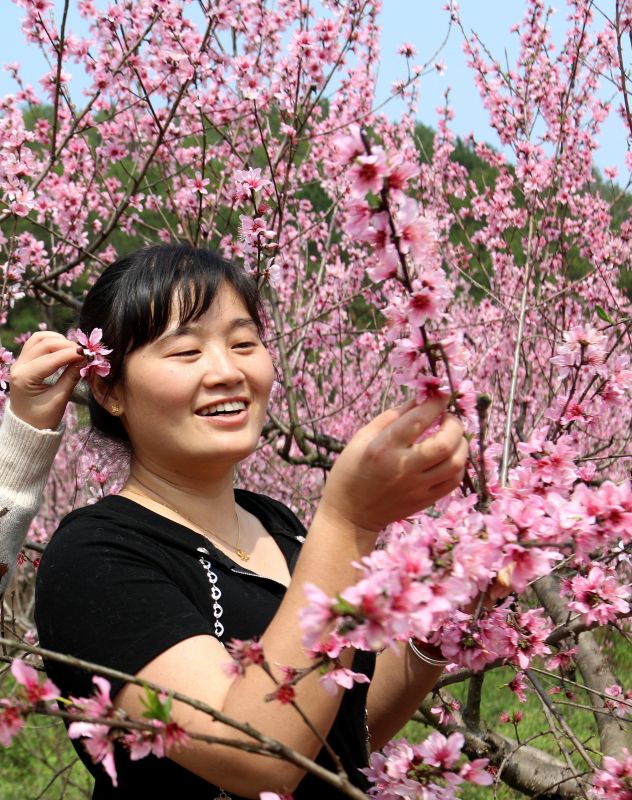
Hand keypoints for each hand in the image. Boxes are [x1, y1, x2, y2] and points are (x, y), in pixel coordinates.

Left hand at [8, 332, 84, 429]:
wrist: (27, 427)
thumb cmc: (42, 418)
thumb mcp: (59, 399)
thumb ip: (71, 377)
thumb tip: (85, 360)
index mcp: (24, 378)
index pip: (51, 359)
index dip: (71, 353)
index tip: (89, 354)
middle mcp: (18, 366)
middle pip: (44, 343)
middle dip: (66, 345)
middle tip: (85, 352)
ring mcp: (19, 362)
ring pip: (39, 339)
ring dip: (58, 340)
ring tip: (74, 350)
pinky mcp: (24, 362)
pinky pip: (36, 343)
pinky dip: (52, 342)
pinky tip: (64, 349)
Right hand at [321, 397, 466, 532]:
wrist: (350, 514)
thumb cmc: (351, 470)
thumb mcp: (362, 437)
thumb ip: (392, 417)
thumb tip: (420, 399)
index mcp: (383, 447)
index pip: (418, 420)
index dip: (435, 403)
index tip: (440, 395)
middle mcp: (403, 467)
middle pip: (444, 443)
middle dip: (454, 424)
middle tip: (448, 417)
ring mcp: (417, 487)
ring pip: (455, 463)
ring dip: (461, 444)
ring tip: (452, 436)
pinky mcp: (425, 500)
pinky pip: (454, 481)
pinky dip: (458, 464)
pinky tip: (449, 456)